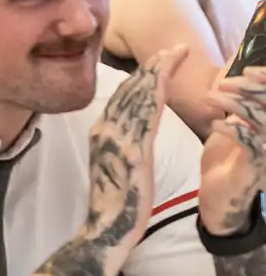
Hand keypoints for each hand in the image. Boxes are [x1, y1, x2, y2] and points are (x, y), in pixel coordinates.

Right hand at [85, 46, 181, 255]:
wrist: (106, 228)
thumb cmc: (115, 205)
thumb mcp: (115, 168)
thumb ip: (122, 147)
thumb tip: (132, 136)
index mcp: (101, 133)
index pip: (123, 98)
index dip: (142, 77)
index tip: (158, 61)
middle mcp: (104, 130)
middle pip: (131, 90)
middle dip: (152, 66)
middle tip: (172, 47)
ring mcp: (116, 138)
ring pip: (139, 95)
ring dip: (158, 71)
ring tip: (174, 53)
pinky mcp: (132, 149)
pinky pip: (146, 112)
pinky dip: (157, 89)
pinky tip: (167, 76)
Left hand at [202, 68, 265, 233]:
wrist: (221, 195)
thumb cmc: (228, 158)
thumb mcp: (236, 126)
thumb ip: (241, 105)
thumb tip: (239, 77)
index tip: (249, 71)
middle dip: (248, 88)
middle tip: (223, 84)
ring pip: (260, 118)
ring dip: (235, 104)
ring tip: (211, 99)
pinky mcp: (258, 165)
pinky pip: (249, 141)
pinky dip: (232, 129)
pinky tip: (216, 125)